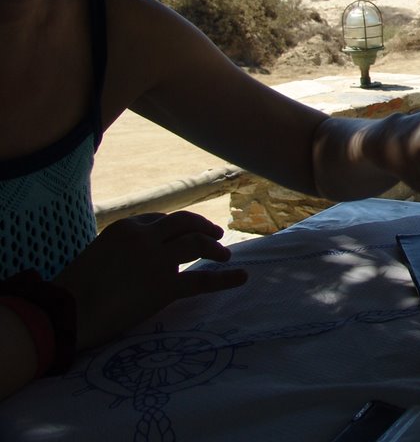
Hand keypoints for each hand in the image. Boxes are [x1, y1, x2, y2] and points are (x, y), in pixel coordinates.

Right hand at [54, 212, 247, 350]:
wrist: (64, 313)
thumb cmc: (73, 290)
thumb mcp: (97, 254)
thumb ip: (122, 249)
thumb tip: (139, 257)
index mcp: (126, 227)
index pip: (160, 220)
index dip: (176, 227)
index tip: (185, 233)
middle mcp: (145, 238)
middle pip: (185, 223)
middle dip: (203, 227)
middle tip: (216, 236)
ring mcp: (157, 261)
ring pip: (197, 243)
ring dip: (215, 248)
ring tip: (225, 255)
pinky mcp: (164, 287)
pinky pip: (201, 281)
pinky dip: (225, 278)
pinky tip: (241, 277)